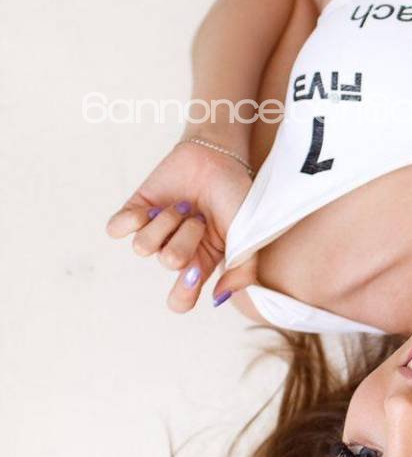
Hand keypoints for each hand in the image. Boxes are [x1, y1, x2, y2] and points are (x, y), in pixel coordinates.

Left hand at [105, 139, 253, 310]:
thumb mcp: (249, 235)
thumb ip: (244, 271)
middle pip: (167, 263)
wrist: (217, 156)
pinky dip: (133, 219)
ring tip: (182, 206)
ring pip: (142, 246)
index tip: (195, 271)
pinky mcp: (134, 213)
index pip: (180, 300)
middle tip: (199, 218)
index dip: (183, 293)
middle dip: (186, 235)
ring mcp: (153, 233)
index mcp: (199, 265)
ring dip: (166, 222)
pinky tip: (152, 208)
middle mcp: (174, 252)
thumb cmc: (236, 195)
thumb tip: (218, 298)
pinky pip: (116, 229)